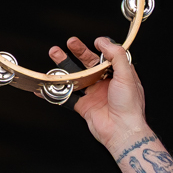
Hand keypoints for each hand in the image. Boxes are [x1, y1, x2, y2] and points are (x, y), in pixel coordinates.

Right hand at [40, 36, 149, 150]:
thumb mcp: (127, 75)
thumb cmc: (129, 106)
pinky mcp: (83, 106)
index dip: (100, 48)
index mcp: (119, 76)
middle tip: (70, 42)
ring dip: (64, 65)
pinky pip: (66, 96)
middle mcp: (105, 84)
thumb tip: (104, 41)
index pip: (107, 57)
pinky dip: (53, 91)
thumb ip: (117, 55)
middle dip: (78, 52)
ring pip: (76, 76)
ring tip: (54, 53)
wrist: (122, 131)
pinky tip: (43, 86)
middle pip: (89, 64)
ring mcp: (93, 94)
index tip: (94, 41)